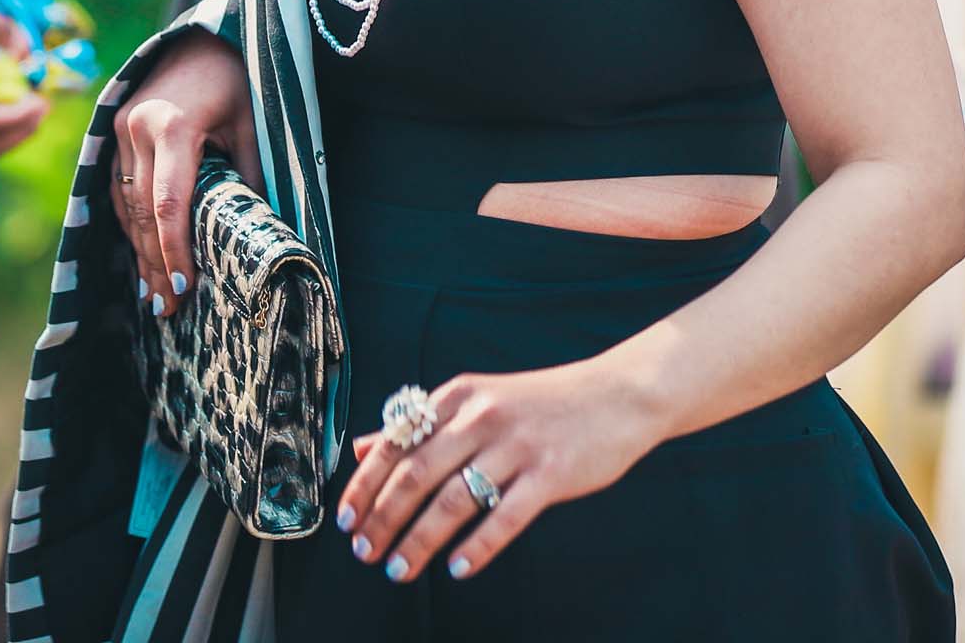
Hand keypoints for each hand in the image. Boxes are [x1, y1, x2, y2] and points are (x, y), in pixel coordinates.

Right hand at [109, 30, 253, 318]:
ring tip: (155, 298)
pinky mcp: (113, 133)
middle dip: (155, 264)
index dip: (175, 251)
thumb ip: (251, 175)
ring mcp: (118, 130)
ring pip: (125, 206)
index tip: (185, 290)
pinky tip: (142, 259)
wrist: (199, 37)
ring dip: (140, 253)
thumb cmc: (236, 78)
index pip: (169, 204)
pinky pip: (119, 190)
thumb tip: (257, 233)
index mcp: (172, 125)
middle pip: (142, 212)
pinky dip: (130, 227)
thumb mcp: (254, 122)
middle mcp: (136, 128)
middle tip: (167, 311)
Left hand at [337, 362, 663, 583]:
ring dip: (421, 540)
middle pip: (417, 475)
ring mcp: (516, 446)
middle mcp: (481, 418)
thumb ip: (421, 423)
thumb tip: (366, 447)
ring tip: (400, 570)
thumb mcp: (476, 400)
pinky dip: (477, 547)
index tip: (346, 519)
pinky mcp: (549, 474)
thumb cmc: (542, 403)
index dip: (366, 485)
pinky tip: (458, 569)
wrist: (617, 394)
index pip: (397, 444)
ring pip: (454, 500)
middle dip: (384, 518)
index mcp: (458, 397)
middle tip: (365, 552)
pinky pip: (505, 517)